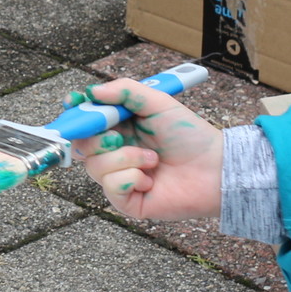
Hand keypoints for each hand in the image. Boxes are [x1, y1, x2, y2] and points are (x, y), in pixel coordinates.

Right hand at [71, 79, 224, 221]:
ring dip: (125, 158)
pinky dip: (131, 178)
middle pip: (80, 145)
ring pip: (94, 166)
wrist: (217, 169)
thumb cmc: (191, 136)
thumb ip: (124, 90)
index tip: (73, 104)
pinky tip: (151, 179)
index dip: (74, 113)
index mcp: (118, 128)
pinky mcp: (127, 201)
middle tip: (119, 135)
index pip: (83, 121)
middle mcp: (114, 153)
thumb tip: (91, 91)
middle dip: (97, 137)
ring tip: (152, 159)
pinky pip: (111, 187)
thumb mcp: (158, 103)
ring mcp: (119, 178)